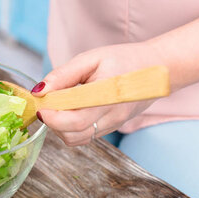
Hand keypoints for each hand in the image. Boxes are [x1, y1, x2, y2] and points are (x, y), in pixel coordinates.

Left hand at [32, 43, 161, 145]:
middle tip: (46, 105)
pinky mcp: (111, 128)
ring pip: (77, 139)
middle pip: (73, 134)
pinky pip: (85, 136)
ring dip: (60, 128)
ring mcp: (113, 125)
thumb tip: (40, 91)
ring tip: (58, 107)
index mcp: (107, 95)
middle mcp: (112, 115)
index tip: (41, 105)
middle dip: (52, 123)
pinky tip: (70, 111)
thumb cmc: (124, 59)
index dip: (52, 116)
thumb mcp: (91, 58)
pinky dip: (71, 128)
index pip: (74, 119)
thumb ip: (64, 75)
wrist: (158, 68)